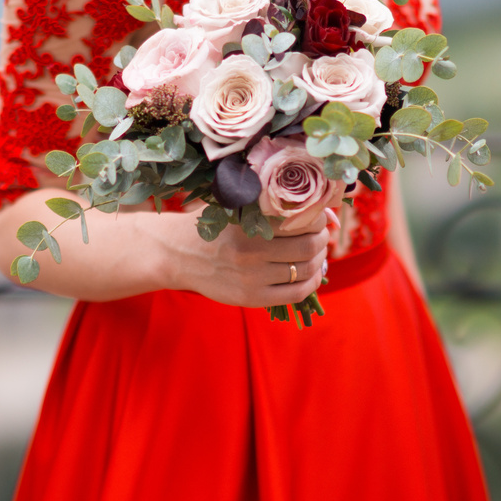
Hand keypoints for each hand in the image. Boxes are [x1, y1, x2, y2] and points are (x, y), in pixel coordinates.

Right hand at [166, 209, 331, 307]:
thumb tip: (319, 208)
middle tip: (321, 235)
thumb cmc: (212, 224)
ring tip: (316, 253)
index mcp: (250, 222)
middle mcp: (252, 250)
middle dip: (322, 239)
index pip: (303, 220)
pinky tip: (312, 275)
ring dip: (319, 260)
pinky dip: (312, 283)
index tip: (319, 217)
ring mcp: (252, 277)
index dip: (319, 218)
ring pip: (305, 270)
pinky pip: (295, 294)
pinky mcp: (251, 297)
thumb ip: (268, 202)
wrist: (178, 254)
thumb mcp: (234, 204)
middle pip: (308, 246)